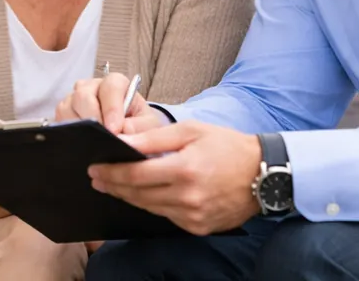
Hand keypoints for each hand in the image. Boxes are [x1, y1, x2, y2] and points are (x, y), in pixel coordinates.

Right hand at [55, 73, 167, 133]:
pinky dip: (68, 134)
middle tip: (102, 138)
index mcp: (115, 84)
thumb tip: (122, 132)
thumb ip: (141, 128)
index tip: (115, 130)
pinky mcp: (62, 116)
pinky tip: (79, 146)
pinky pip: (58, 122)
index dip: (112, 108)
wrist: (128, 137)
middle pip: (83, 95)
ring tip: (90, 144)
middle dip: (92, 118)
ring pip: (66, 108)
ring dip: (78, 128)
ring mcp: (74, 100)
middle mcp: (92, 87)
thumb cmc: (138, 127)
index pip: (111, 86)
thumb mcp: (148, 127)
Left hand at [88, 121, 261, 234]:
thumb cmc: (226, 145)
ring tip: (114, 185)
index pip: (136, 175)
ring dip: (129, 197)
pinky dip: (152, 205)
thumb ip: (154, 137)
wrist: (263, 173)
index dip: (112, 172)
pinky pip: (166, 216)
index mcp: (185, 170)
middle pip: (138, 195)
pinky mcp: (198, 228)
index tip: (94, 167)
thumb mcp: (191, 131)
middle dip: (114, 185)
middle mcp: (188, 198)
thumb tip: (121, 139)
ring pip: (149, 208)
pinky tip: (143, 195)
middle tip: (97, 178)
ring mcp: (193, 216)